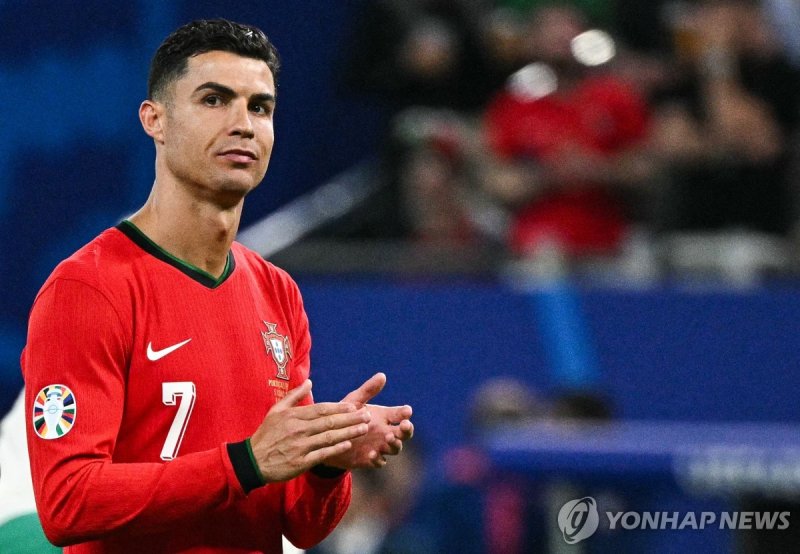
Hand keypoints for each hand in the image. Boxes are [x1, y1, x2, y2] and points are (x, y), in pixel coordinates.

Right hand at [249, 380, 370, 481]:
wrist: (253, 460)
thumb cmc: (266, 434)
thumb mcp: (276, 410)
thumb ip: (294, 395)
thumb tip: (310, 382)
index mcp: (293, 416)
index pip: (321, 409)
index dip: (339, 407)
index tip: (354, 406)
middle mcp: (298, 430)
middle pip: (329, 422)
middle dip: (350, 418)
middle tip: (366, 415)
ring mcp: (300, 446)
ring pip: (328, 438)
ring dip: (348, 433)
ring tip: (363, 429)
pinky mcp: (300, 462)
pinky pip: (321, 454)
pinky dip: (335, 449)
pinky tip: (348, 444)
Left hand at [324, 373, 413, 468]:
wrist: (327, 437)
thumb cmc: (343, 415)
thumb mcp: (354, 401)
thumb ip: (368, 390)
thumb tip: (382, 375)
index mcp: (383, 416)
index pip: (399, 414)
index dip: (405, 413)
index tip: (407, 411)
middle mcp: (385, 432)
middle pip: (404, 433)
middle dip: (407, 430)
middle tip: (405, 425)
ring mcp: (379, 446)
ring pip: (396, 448)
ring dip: (395, 444)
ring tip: (388, 438)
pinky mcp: (370, 459)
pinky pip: (380, 461)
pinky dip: (378, 459)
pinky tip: (372, 455)